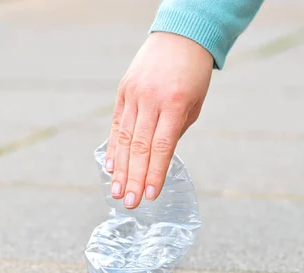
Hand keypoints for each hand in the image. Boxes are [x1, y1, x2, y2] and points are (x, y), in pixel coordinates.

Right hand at [105, 32, 212, 208]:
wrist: (180, 38)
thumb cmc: (193, 75)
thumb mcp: (193, 105)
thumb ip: (175, 132)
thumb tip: (158, 161)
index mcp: (174, 104)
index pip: (162, 147)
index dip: (155, 173)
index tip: (151, 195)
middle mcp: (151, 100)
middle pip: (140, 147)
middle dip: (135, 178)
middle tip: (130, 203)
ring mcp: (134, 95)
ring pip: (125, 139)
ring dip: (120, 169)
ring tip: (117, 192)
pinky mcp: (123, 91)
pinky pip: (117, 124)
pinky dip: (113, 147)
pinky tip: (110, 167)